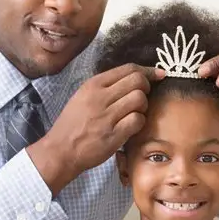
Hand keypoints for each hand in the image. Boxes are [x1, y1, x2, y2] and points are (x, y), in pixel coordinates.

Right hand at [28, 63, 164, 194]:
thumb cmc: (72, 124)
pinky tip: (132, 127)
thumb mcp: (82, 97)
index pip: (128, 69)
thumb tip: (133, 79)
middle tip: (143, 98)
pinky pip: (138, 120)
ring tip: (135, 114)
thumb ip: (104, 87)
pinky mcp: (113, 135)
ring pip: (140, 99)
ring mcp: (106, 116)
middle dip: (147, 88)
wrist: (60, 150)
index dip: (148, 70)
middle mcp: (100, 97)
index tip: (158, 74)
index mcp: (92, 85)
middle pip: (138, 81)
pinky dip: (140, 122)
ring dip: (143, 106)